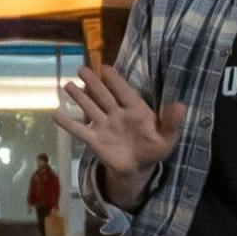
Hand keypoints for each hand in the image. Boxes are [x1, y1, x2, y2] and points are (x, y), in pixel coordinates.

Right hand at [56, 65, 183, 206]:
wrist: (138, 168)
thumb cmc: (153, 149)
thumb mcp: (167, 138)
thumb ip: (171, 122)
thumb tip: (180, 104)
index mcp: (135, 110)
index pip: (124, 91)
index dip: (115, 80)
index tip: (105, 67)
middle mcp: (117, 113)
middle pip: (103, 95)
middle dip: (93, 82)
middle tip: (82, 68)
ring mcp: (104, 125)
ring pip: (90, 108)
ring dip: (79, 97)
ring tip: (67, 85)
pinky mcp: (94, 140)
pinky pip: (79, 130)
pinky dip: (68, 123)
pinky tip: (56, 114)